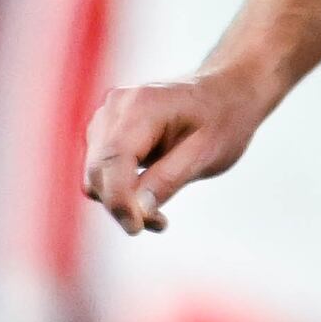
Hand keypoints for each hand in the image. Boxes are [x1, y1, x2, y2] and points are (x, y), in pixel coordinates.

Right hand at [83, 63, 278, 234]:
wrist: (225, 93)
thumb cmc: (222, 120)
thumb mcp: (207, 153)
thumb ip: (170, 179)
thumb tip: (139, 210)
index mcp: (141, 106)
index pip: (113, 160)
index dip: (118, 199)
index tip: (136, 228)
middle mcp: (115, 107)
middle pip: (98, 169)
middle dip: (122, 205)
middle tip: (160, 224)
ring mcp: (106, 117)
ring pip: (95, 172)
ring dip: (120, 200)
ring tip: (158, 215)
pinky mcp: (107, 130)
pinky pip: (101, 168)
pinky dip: (119, 189)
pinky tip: (148, 198)